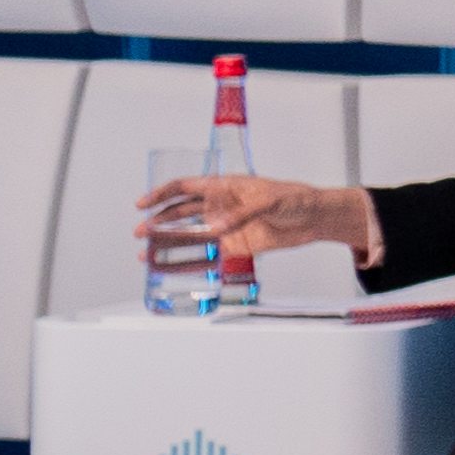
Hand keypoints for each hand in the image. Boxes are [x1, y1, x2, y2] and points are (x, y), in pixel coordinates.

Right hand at [135, 172, 378, 276]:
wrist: (314, 219)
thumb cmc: (295, 199)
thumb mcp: (270, 201)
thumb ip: (243, 214)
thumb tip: (217, 228)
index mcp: (225, 187)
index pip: (186, 187)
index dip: (162, 194)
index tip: (143, 204)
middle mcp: (221, 207)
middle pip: (181, 213)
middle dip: (158, 222)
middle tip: (140, 233)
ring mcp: (226, 227)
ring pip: (190, 235)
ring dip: (168, 243)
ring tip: (147, 254)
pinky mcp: (235, 246)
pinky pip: (208, 254)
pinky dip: (190, 261)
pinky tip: (174, 267)